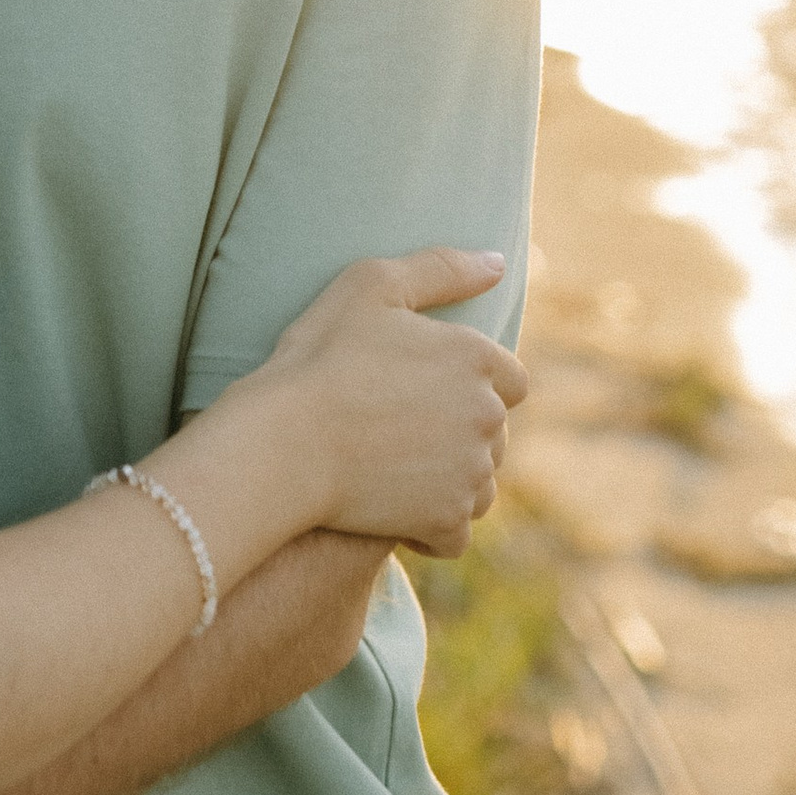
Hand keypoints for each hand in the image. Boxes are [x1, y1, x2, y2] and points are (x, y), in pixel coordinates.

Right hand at [256, 249, 527, 557]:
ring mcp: (470, 474)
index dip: (470, 382)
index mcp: (477, 357)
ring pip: (480, 484)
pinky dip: (431, 527)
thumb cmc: (321, 356)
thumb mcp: (372, 284)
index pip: (510, 379)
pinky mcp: (447, 521)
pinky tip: (392, 508)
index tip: (424, 387)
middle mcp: (487, 418)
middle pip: (494, 433)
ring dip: (450, 480)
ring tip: (393, 466)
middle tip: (397, 426)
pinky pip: (455, 532)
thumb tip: (497, 262)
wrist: (284, 440)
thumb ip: (442, 268)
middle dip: (459, 431)